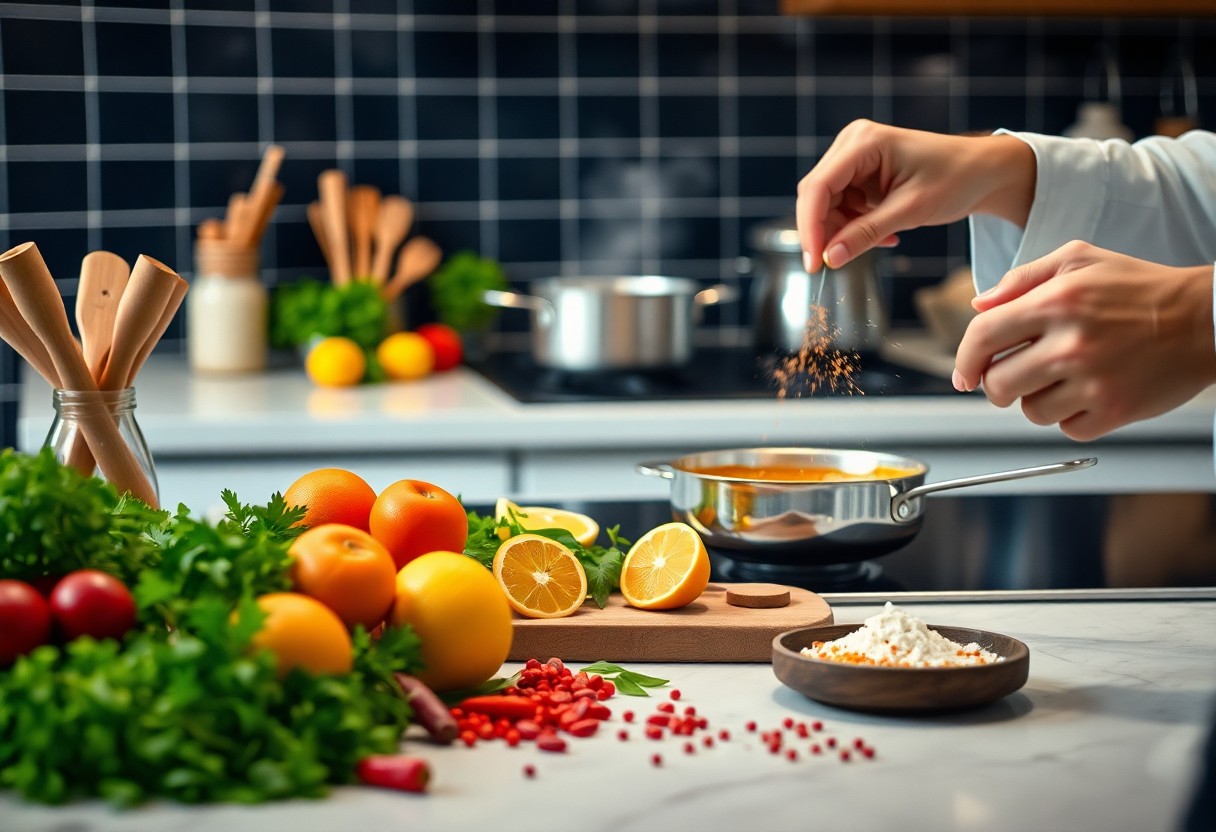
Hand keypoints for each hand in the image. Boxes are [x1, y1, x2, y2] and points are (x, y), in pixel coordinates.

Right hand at [795, 120, 1035, 270]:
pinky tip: (886, 234)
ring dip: (845, 230)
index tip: (813, 263)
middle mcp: (852, 144)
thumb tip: (830, 258)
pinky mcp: (860, 172)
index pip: (818, 188)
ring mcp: (854, 156)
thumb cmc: (955, 179)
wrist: (982, 171)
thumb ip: (865, 234)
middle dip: (825, 231)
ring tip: (883, 241)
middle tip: (834, 263)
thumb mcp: (909, 211)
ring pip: (827, 203)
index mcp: (863, 142)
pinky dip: (856, 225)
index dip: (811, 228)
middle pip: (817, 195)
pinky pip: (843, 204)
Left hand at [954, 241, 1215, 439]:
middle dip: (996, 385)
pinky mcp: (1115, 410)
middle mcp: (1071, 343)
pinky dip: (1071, 417)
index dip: (964, 359)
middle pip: (998, 384)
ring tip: (1061, 378)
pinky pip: (1067, 428)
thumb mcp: (1080, 260)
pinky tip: (1087, 392)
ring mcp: (1093, 381)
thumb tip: (979, 305)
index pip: (982, 337)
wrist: (1206, 318)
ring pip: (1030, 411)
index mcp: (1056, 302)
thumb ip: (1023, 278)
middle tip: (1012, 378)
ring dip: (1036, 400)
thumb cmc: (1140, 288)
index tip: (964, 374)